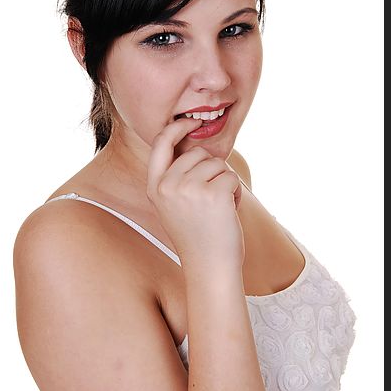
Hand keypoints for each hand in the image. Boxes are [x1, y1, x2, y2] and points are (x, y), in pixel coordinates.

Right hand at [147, 117, 244, 269]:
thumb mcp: (174, 206)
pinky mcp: (212, 193)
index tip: (189, 122)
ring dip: (225, 184)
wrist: (210, 268)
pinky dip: (236, 194)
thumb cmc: (198, 238)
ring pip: (217, 164)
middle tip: (211, 202)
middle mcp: (167, 186)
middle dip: (212, 172)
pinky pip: (231, 177)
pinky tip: (228, 214)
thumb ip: (176, 179)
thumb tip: (195, 149)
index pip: (160, 143)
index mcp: (155, 188)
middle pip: (198, 154)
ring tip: (218, 210)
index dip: (176, 128)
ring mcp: (188, 189)